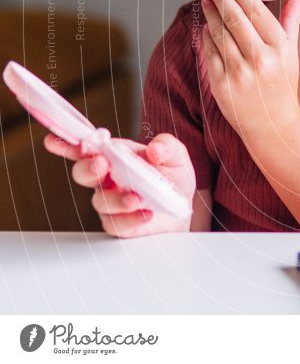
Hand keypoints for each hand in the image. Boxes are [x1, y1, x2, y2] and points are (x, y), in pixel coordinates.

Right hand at [43, 132, 195, 237]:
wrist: (182, 209)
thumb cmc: (173, 179)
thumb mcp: (176, 157)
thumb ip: (167, 147)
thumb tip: (155, 149)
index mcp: (117, 157)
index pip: (88, 148)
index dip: (69, 144)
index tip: (53, 141)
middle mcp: (108, 178)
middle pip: (84, 173)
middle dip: (88, 168)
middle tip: (102, 165)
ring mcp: (111, 201)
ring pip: (100, 200)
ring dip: (117, 198)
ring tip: (138, 198)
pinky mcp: (119, 223)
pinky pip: (116, 223)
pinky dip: (132, 218)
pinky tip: (146, 213)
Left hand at [201, 0, 299, 139]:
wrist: (272, 125)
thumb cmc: (283, 85)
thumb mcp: (292, 54)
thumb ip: (291, 22)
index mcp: (280, 48)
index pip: (257, 12)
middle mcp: (260, 59)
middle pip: (235, 18)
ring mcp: (239, 72)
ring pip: (220, 33)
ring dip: (210, 13)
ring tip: (206, 0)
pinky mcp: (221, 84)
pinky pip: (210, 52)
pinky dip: (207, 36)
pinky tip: (207, 25)